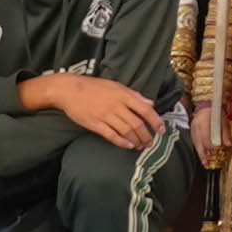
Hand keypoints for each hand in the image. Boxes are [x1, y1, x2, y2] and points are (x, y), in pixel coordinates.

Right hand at [35, 72, 159, 146]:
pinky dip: (122, 142)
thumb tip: (150, 104)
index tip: (162, 130)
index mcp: (123, 95)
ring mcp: (105, 115)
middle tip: (150, 143)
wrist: (69, 90)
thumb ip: (134, 95)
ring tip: (141, 146)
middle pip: (137, 124)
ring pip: (126, 131)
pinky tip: (128, 146)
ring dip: (136, 140)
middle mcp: (117, 105)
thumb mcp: (116, 86)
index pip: (145, 110)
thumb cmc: (94, 87)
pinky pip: (111, 135)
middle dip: (146, 135)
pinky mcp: (95, 124)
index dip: (155, 121)